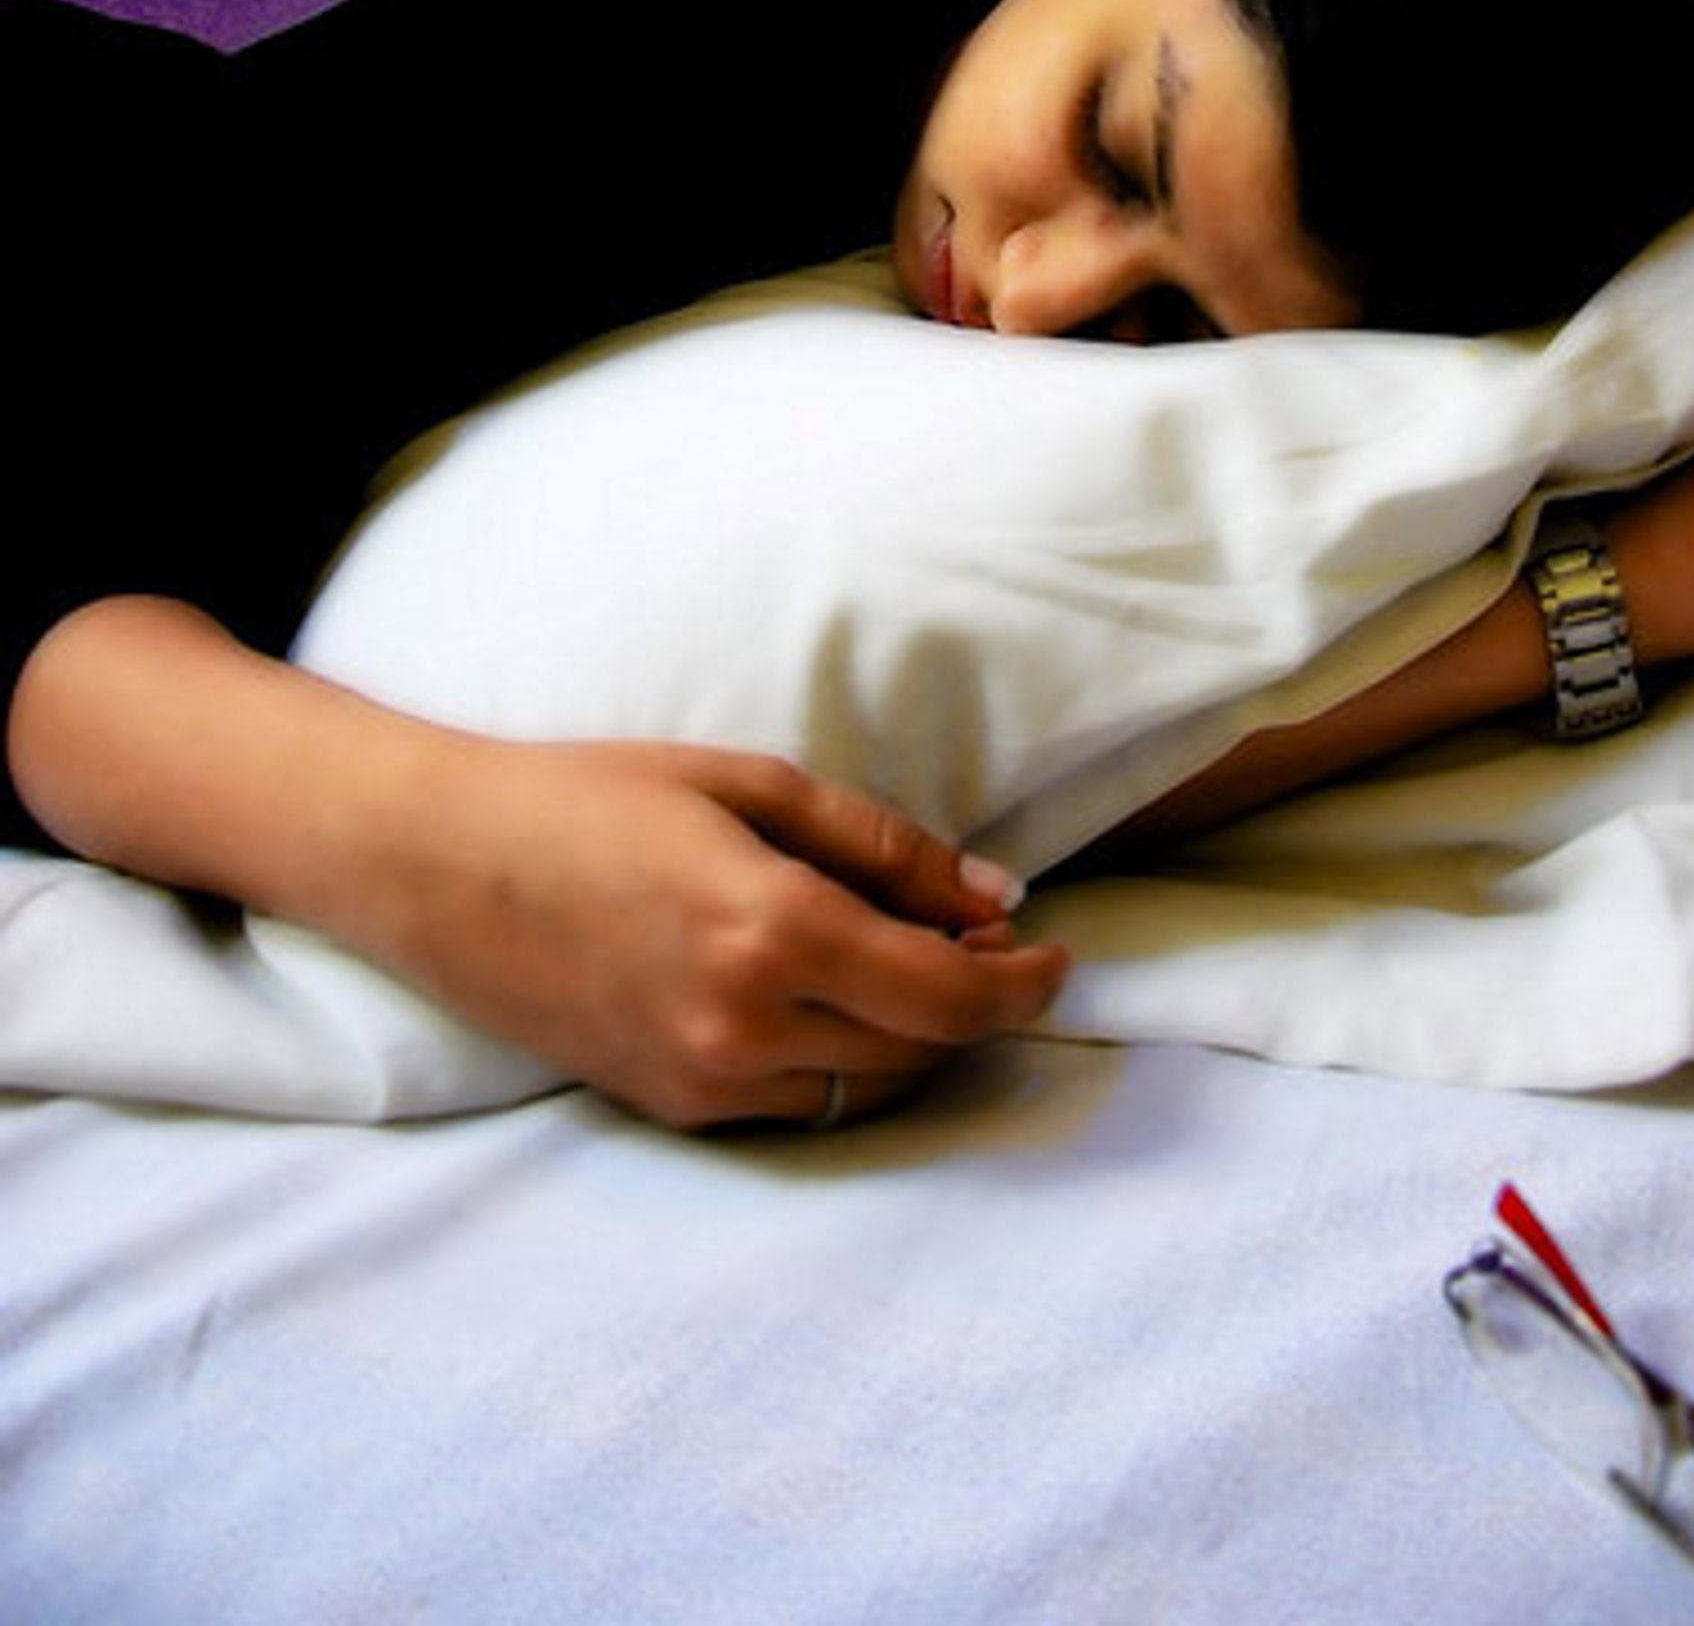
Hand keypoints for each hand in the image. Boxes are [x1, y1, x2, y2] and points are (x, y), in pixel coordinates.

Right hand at [365, 735, 1070, 1132]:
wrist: (440, 866)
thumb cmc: (592, 796)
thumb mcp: (747, 785)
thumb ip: (881, 845)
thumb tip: (993, 894)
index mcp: (773, 929)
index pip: (948, 995)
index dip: (1022, 982)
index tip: (1054, 952)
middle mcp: (747, 1025)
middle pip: (921, 1049)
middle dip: (974, 1003)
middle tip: (985, 940)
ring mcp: (705, 1081)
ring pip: (868, 1088)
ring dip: (912, 1038)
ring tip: (908, 963)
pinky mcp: (671, 1107)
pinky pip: (799, 1105)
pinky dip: (840, 1062)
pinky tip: (824, 998)